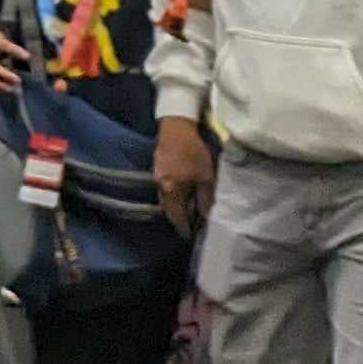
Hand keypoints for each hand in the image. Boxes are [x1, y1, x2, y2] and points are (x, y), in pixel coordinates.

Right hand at [153, 118, 215, 234]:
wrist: (176, 126)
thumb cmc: (194, 152)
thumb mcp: (206, 177)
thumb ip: (205, 199)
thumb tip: (205, 216)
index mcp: (172, 191)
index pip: (177, 217)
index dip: (184, 228)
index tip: (189, 237)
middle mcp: (161, 187)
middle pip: (168, 209)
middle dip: (177, 219)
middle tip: (187, 225)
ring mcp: (156, 176)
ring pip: (164, 199)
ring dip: (174, 207)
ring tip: (184, 211)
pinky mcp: (157, 167)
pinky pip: (163, 188)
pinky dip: (171, 195)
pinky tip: (179, 192)